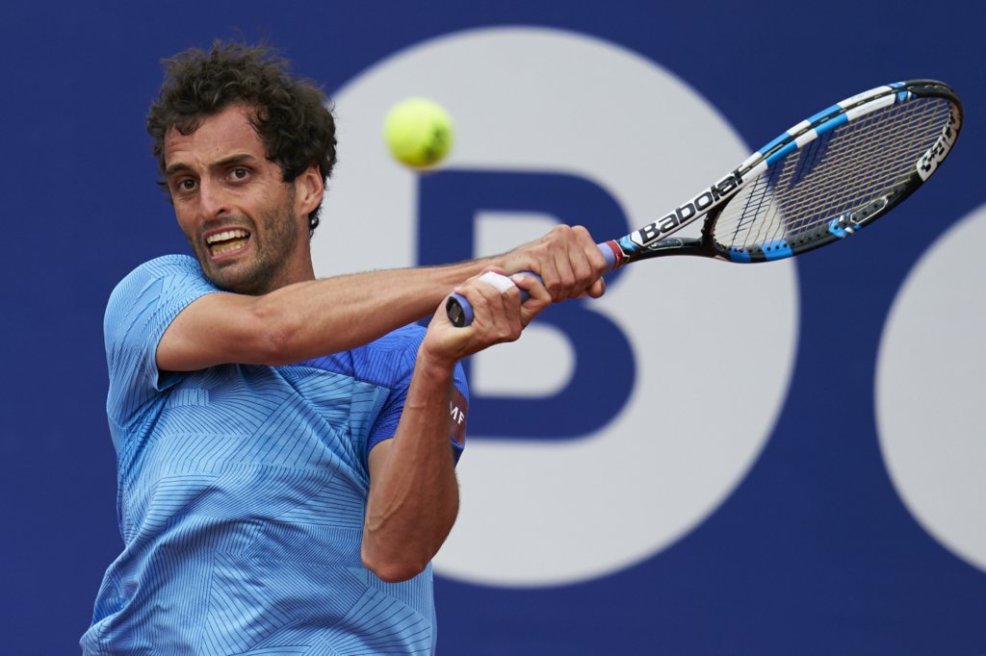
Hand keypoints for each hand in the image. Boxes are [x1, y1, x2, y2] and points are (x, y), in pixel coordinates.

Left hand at [420, 270, 551, 366]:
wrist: (438, 342)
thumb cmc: (457, 319)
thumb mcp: (476, 293)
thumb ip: (489, 280)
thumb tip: (498, 270)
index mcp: (519, 320)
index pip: (543, 299)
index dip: (531, 282)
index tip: (512, 277)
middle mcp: (514, 330)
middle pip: (512, 290)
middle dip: (490, 280)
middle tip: (473, 284)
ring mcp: (501, 333)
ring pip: (494, 293)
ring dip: (474, 285)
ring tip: (463, 289)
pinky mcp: (485, 333)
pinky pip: (480, 300)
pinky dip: (468, 290)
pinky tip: (458, 293)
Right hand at [494, 225, 606, 301]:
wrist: (505, 273)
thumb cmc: (539, 274)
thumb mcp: (571, 277)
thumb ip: (590, 283)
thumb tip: (598, 290)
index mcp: (578, 234)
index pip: (601, 264)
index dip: (590, 281)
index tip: (576, 284)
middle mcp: (566, 233)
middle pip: (586, 275)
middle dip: (573, 290)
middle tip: (559, 290)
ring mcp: (552, 242)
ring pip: (570, 282)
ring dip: (559, 294)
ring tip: (548, 289)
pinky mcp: (539, 253)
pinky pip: (555, 284)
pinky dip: (548, 293)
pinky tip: (539, 288)